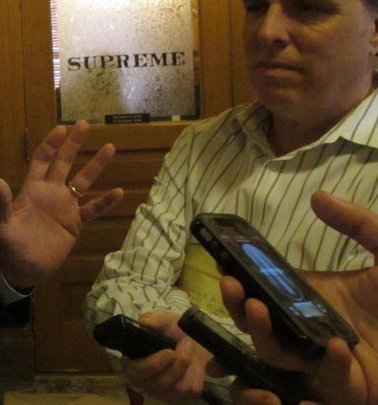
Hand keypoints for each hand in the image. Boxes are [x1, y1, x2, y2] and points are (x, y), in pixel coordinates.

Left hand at [0, 120, 122, 288]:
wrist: (24, 269)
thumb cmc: (9, 245)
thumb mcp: (0, 225)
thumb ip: (1, 204)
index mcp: (32, 190)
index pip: (42, 160)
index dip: (50, 145)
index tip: (61, 128)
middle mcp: (51, 193)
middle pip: (64, 163)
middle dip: (73, 143)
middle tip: (83, 124)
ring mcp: (65, 207)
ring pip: (83, 181)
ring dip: (95, 165)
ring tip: (109, 147)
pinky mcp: (75, 223)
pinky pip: (92, 209)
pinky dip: (105, 202)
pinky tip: (119, 192)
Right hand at [119, 309, 212, 402]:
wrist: (189, 337)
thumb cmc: (168, 330)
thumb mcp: (159, 319)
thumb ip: (151, 320)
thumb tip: (144, 323)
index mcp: (133, 363)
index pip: (138, 371)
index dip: (153, 364)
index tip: (169, 352)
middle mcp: (146, 381)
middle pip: (161, 382)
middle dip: (178, 362)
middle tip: (186, 341)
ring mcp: (164, 391)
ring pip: (178, 387)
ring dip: (188, 365)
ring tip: (189, 346)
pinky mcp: (182, 396)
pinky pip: (192, 389)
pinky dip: (197, 374)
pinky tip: (193, 362)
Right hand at [219, 192, 377, 404]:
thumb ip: (358, 223)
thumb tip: (317, 196)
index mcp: (307, 300)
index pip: (259, 292)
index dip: (237, 280)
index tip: (222, 262)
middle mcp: (305, 331)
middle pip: (255, 325)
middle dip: (236, 307)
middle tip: (232, 285)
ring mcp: (321, 364)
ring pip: (274, 358)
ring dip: (261, 336)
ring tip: (260, 310)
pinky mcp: (343, 391)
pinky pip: (320, 389)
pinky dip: (325, 370)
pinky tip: (336, 348)